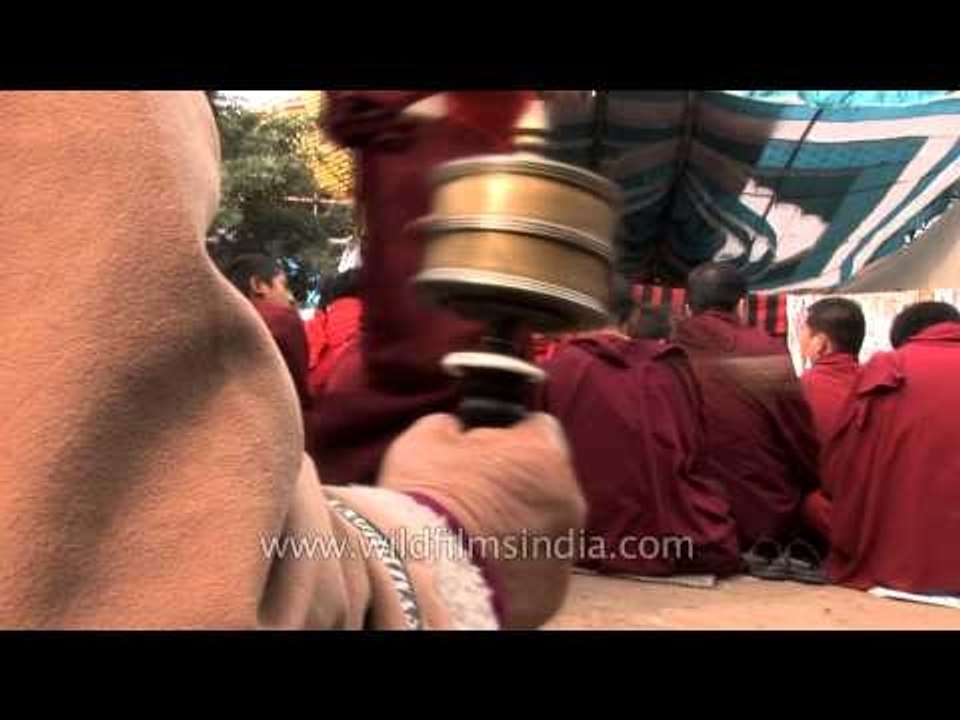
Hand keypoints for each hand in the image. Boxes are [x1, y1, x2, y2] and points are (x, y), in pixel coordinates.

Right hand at [378, 412, 585, 627]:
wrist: (424, 580)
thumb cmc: (426, 501)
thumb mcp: (426, 439)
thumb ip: (452, 427)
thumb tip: (455, 430)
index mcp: (542, 454)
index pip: (540, 427)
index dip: (510, 436)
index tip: (486, 450)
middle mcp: (567, 499)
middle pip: (547, 479)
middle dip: (518, 484)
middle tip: (476, 495)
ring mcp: (564, 549)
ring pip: (545, 525)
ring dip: (520, 525)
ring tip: (475, 537)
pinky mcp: (553, 591)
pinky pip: (537, 566)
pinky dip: (516, 563)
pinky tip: (482, 565)